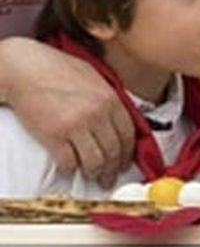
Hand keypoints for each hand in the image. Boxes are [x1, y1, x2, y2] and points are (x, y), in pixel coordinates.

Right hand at [0, 37, 132, 184]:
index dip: (128, 153)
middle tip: (109, 178)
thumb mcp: (94, 77)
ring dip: (95, 173)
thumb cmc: (57, 69)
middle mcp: (97, 114)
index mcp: (110, 99)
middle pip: (113, 151)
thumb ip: (108, 98)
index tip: (124, 162)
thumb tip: (118, 119)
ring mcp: (76, 126)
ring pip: (94, 161)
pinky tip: (70, 167)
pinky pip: (68, 162)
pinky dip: (70, 169)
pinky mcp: (53, 135)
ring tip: (93, 177)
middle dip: (113, 169)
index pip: (128, 134)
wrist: (25, 68)